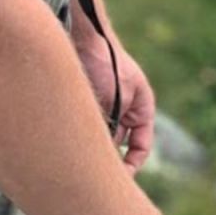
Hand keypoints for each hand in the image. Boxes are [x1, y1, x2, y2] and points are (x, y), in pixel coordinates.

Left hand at [74, 25, 156, 172]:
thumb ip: (114, 126)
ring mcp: (109, 106)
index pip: (142, 146)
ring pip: (103, 137)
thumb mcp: (117, 98)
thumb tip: (104, 152)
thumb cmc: (105, 64)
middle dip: (110, 158)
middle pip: (120, 146)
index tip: (118, 178)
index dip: (132, 165)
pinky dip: (84, 133)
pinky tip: (72, 135)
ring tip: (81, 147)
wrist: (84, 37)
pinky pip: (90, 127)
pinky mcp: (91, 103)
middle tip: (97, 172)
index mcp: (142, 108)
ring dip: (95, 144)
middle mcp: (126, 110)